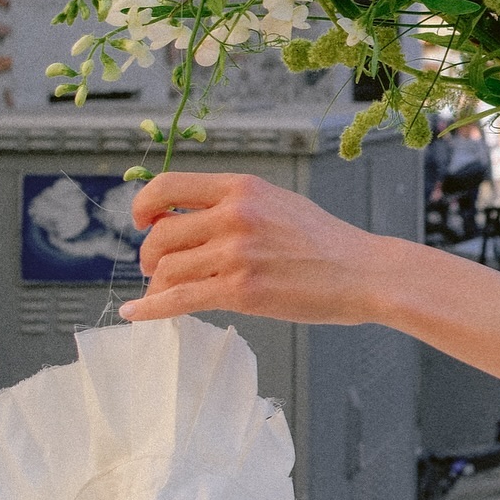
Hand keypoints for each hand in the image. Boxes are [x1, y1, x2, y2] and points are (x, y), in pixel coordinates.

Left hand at [119, 172, 387, 324]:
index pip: (168, 187)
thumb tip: (184, 219)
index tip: (140, 221)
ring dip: (158, 284)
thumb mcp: (279, 203)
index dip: (143, 205)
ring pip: (167, 269)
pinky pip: (178, 299)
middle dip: (150, 256)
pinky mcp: (241, 291)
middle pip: (160, 234)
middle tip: (160, 268)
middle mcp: (235, 215)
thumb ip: (234, 205)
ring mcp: (237, 253)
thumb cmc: (326, 243)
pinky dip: (150, 308)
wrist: (364, 272)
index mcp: (243, 188)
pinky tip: (136, 312)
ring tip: (168, 291)